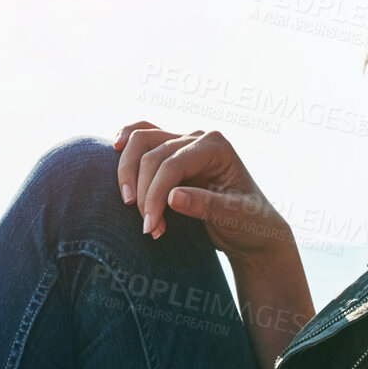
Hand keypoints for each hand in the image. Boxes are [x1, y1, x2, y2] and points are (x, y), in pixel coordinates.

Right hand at [112, 121, 294, 264]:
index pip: (172, 164)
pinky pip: (143, 138)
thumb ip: (206, 205)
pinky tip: (114, 149)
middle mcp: (198, 138)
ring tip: (131, 207)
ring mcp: (183, 142)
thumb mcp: (236, 217)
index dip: (154, 194)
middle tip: (147, 227)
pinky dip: (127, 144)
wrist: (253, 230)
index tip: (149, 226)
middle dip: (142, 192)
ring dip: (129, 174)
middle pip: (151, 152)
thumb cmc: (251, 223)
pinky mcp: (171, 154)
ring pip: (141, 141)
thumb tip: (172, 197)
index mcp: (216, 146)